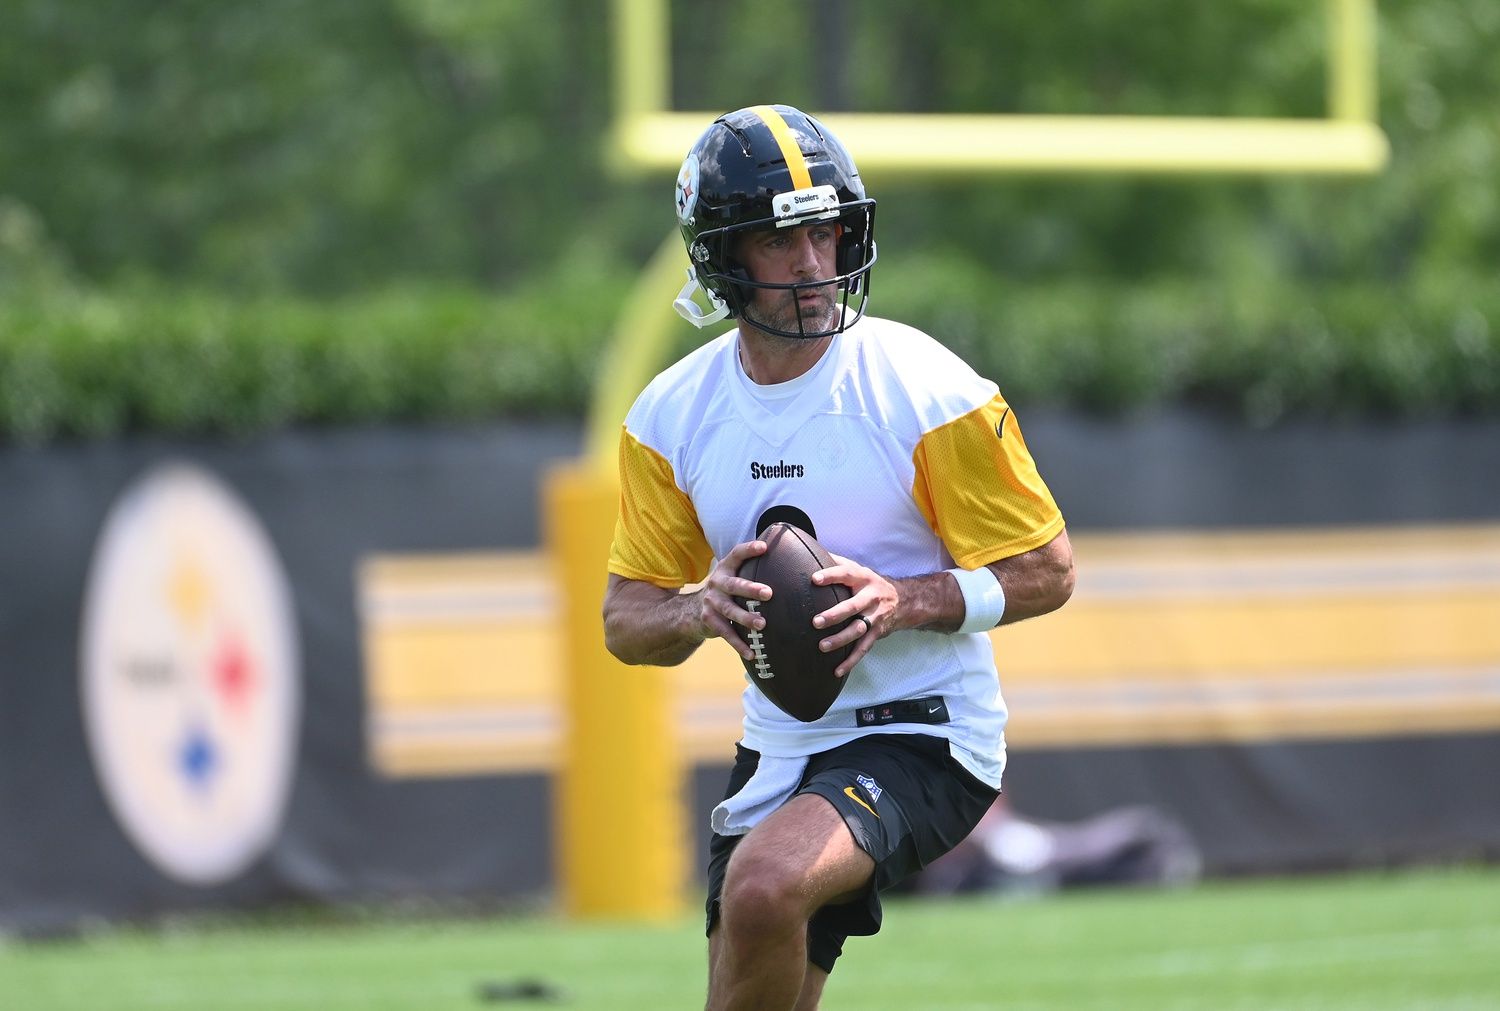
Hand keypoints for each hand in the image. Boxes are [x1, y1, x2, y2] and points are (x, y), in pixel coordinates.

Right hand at [694, 539, 771, 660]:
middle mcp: (716, 583)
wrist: (691, 611)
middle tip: (769, 593)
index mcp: (725, 568)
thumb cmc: (725, 592)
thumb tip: (787, 559)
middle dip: (751, 589)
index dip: (749, 550)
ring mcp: (712, 602)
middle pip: (734, 585)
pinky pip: (726, 633)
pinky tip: (752, 653)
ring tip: (762, 625)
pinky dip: (739, 644)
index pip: (736, 554)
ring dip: (746, 618)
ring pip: (730, 610)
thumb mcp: (732, 576)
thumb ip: (751, 568)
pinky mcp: (709, 621)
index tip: (764, 547)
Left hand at [810, 552, 898, 676]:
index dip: (831, 575)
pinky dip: (851, 661)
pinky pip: (863, 649)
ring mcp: (874, 617)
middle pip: (853, 607)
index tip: (814, 579)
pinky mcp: (876, 634)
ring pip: (858, 630)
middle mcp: (870, 597)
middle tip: (816, 622)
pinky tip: (837, 670)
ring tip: (822, 646)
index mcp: (863, 578)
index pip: (846, 574)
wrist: (904, 601)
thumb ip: (836, 562)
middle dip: (835, 615)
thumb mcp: (858, 569)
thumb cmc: (870, 583)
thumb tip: (809, 549)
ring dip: (840, 639)